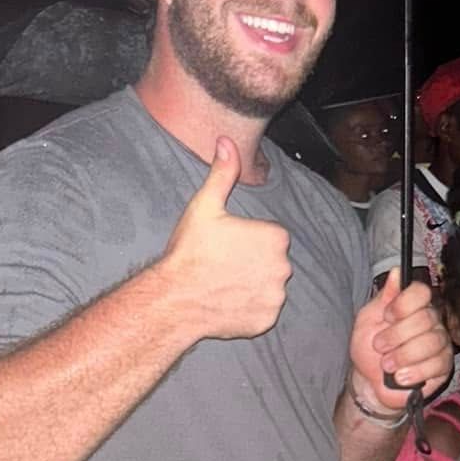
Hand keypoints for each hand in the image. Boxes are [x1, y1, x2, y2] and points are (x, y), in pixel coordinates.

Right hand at [159, 137, 291, 341]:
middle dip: (253, 261)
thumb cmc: (190, 251)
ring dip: (253, 284)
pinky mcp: (266, 320)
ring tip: (224, 282)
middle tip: (223, 263)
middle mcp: (283, 268)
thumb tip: (226, 141)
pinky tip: (228, 301)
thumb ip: (223, 173)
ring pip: (269, 286)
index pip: (271, 235)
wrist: (176, 298)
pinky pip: (263, 310)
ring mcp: (276, 296)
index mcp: (275, 238)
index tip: (227, 243)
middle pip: (272, 260)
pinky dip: (250, 307)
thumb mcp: (205, 206)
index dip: (248, 238)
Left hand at [348, 271, 452, 415]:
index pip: (421, 292)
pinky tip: (401, 376)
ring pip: (431, 342)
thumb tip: (396, 272)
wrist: (370, 382)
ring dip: (403, 356)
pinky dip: (414, 372)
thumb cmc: (368, 350)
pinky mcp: (444, 366)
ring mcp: (440, 344)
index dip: (403, 304)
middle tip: (380, 346)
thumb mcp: (368, 320)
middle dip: (396, 335)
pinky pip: (436, 364)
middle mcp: (430, 322)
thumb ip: (383, 298)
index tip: (387, 316)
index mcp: (412, 307)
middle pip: (425, 319)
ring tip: (387, 365)